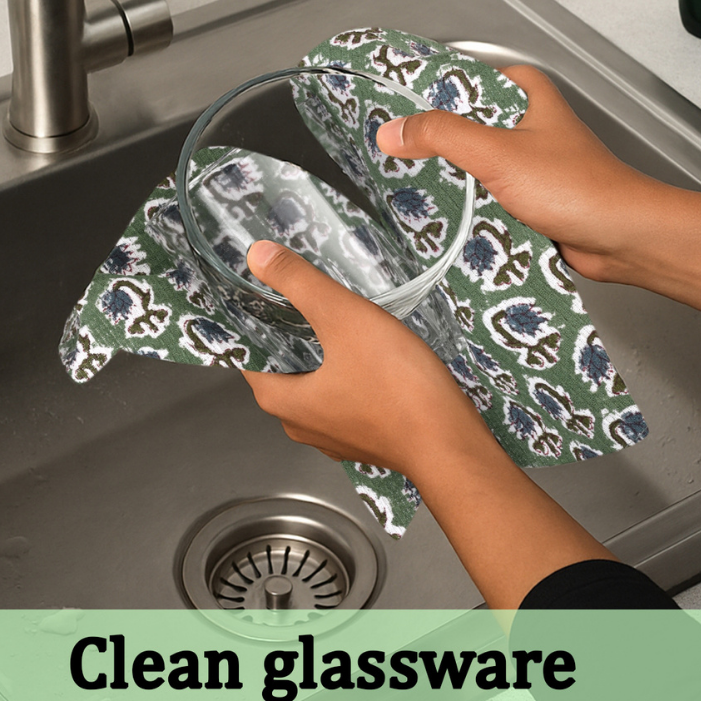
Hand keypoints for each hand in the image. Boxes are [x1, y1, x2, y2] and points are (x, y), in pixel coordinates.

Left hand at [238, 240, 490, 483]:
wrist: (452, 445)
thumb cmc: (398, 389)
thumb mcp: (345, 318)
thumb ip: (299, 283)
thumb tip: (258, 256)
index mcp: (284, 402)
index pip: (249, 357)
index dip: (253, 324)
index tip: (264, 295)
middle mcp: (303, 427)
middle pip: (284, 372)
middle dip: (292, 338)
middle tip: (306, 301)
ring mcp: (338, 439)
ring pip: (318, 388)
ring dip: (326, 360)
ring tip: (342, 325)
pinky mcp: (371, 442)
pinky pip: (349, 403)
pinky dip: (352, 380)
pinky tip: (372, 359)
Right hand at [378, 64, 700, 379]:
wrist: (624, 239)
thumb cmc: (578, 189)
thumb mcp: (497, 152)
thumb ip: (441, 135)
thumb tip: (393, 131)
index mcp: (523, 92)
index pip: (457, 80)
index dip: (423, 96)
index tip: (385, 112)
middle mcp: (528, 123)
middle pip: (463, 127)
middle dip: (434, 145)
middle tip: (392, 157)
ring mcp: (532, 164)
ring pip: (476, 167)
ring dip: (454, 183)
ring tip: (414, 191)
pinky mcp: (535, 202)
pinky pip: (491, 201)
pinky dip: (474, 211)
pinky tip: (451, 222)